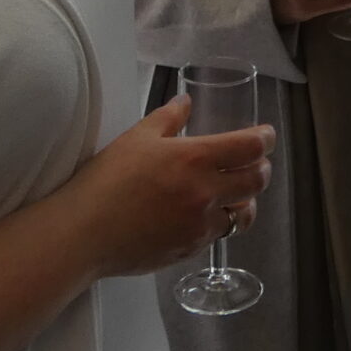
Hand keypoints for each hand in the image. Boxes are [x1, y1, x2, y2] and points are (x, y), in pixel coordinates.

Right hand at [66, 95, 273, 277]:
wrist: (85, 233)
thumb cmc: (107, 180)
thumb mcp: (137, 137)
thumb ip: (169, 117)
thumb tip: (186, 101)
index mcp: (195, 159)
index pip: (250, 148)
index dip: (265, 139)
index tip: (265, 135)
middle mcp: (206, 193)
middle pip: (257, 181)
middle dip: (262, 168)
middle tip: (255, 161)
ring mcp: (200, 225)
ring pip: (244, 214)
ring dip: (247, 200)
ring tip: (237, 192)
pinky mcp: (191, 249)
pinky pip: (218, 233)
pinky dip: (220, 221)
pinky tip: (206, 214)